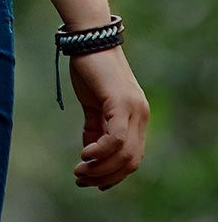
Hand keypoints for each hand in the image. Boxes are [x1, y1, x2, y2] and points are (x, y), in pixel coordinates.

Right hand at [71, 45, 148, 191]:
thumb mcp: (93, 105)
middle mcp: (141, 114)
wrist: (89, 38)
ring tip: (79, 170)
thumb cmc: (90, 69)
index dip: (114, 175)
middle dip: (105, 176)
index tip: (92, 182)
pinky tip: (85, 154)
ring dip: (100, 168)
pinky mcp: (121, 102)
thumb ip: (95, 128)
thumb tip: (91, 154)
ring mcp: (134, 108)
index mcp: (137, 116)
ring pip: (124, 154)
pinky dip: (101, 152)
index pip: (133, 157)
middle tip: (81, 179)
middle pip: (131, 161)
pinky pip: (116, 139)